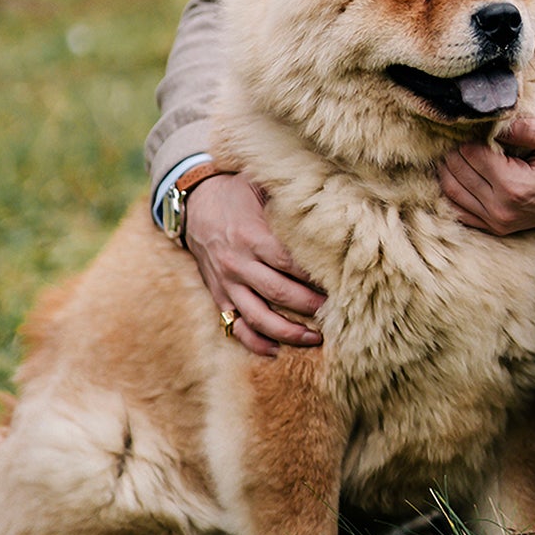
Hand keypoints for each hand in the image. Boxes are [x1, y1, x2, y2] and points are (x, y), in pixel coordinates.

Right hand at [184, 172, 325, 356]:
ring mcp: (227, 283)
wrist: (194, 204)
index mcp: (252, 235)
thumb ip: (287, 195)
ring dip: (288, 332)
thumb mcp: (259, 184)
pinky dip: (255, 342)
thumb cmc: (236, 192)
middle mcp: (238, 262)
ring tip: (316, 339)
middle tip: (338, 312)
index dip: (314, 275)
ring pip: (258, 317)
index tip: (340, 281)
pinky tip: (276, 350)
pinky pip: (235, 326)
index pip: (289, 262)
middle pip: (279, 292)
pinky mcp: (219, 295)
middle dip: (310, 305)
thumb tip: (326, 194)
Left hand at [441, 117, 534, 234]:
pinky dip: (452, 189)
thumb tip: (494, 123)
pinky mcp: (497, 228)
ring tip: (461, 145)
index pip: (471, 154)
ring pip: (451, 191)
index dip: (471, 134)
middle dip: (457, 148)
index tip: (480, 121)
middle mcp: (502, 210)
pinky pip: (459, 210)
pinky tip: (460, 170)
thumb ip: (529, 128)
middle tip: (467, 129)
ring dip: (450, 167)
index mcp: (516, 187)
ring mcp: (498, 223)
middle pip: (457, 172)